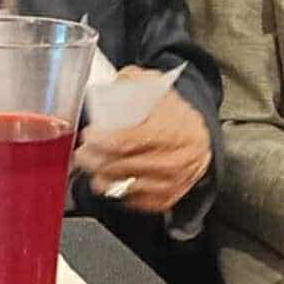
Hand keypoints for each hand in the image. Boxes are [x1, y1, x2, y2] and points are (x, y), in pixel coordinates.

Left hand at [71, 71, 211, 214]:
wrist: (200, 139)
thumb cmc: (173, 113)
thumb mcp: (154, 86)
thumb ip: (129, 82)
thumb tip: (107, 84)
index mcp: (168, 130)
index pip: (124, 141)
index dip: (100, 141)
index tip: (89, 135)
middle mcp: (171, 160)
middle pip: (118, 166)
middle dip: (92, 159)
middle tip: (83, 151)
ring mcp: (169, 183)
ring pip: (121, 187)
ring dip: (100, 176)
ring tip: (94, 164)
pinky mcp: (165, 199)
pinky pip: (131, 200)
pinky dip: (116, 190)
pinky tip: (112, 176)